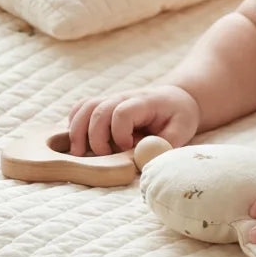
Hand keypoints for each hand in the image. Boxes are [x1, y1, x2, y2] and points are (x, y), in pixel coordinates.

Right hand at [67, 84, 199, 155]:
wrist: (174, 98)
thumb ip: (166, 143)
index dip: (120, 133)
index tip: (128, 149)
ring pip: (84, 108)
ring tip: (78, 154)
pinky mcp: (102, 106)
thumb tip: (145, 159)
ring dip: (77, 131)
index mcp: (144, 102)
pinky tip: (78, 143)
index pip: (122, 112)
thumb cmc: (178, 115)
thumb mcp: (182, 129)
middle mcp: (123, 97)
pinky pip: (80, 110)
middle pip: (98, 110)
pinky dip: (73, 125)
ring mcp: (110, 100)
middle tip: (101, 157)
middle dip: (94, 137)